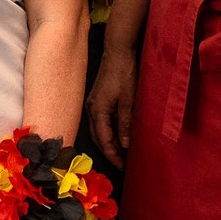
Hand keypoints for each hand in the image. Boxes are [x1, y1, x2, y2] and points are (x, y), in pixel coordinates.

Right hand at [87, 46, 136, 168]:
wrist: (118, 52)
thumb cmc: (124, 74)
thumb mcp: (129, 101)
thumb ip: (125, 123)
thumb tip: (125, 145)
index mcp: (98, 111)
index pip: (104, 141)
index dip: (114, 156)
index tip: (124, 167)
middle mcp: (91, 110)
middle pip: (98, 139)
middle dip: (110, 153)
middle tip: (124, 165)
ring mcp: (92, 104)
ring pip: (99, 131)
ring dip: (109, 143)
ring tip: (123, 153)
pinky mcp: (97, 100)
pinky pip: (101, 123)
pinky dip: (109, 133)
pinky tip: (119, 136)